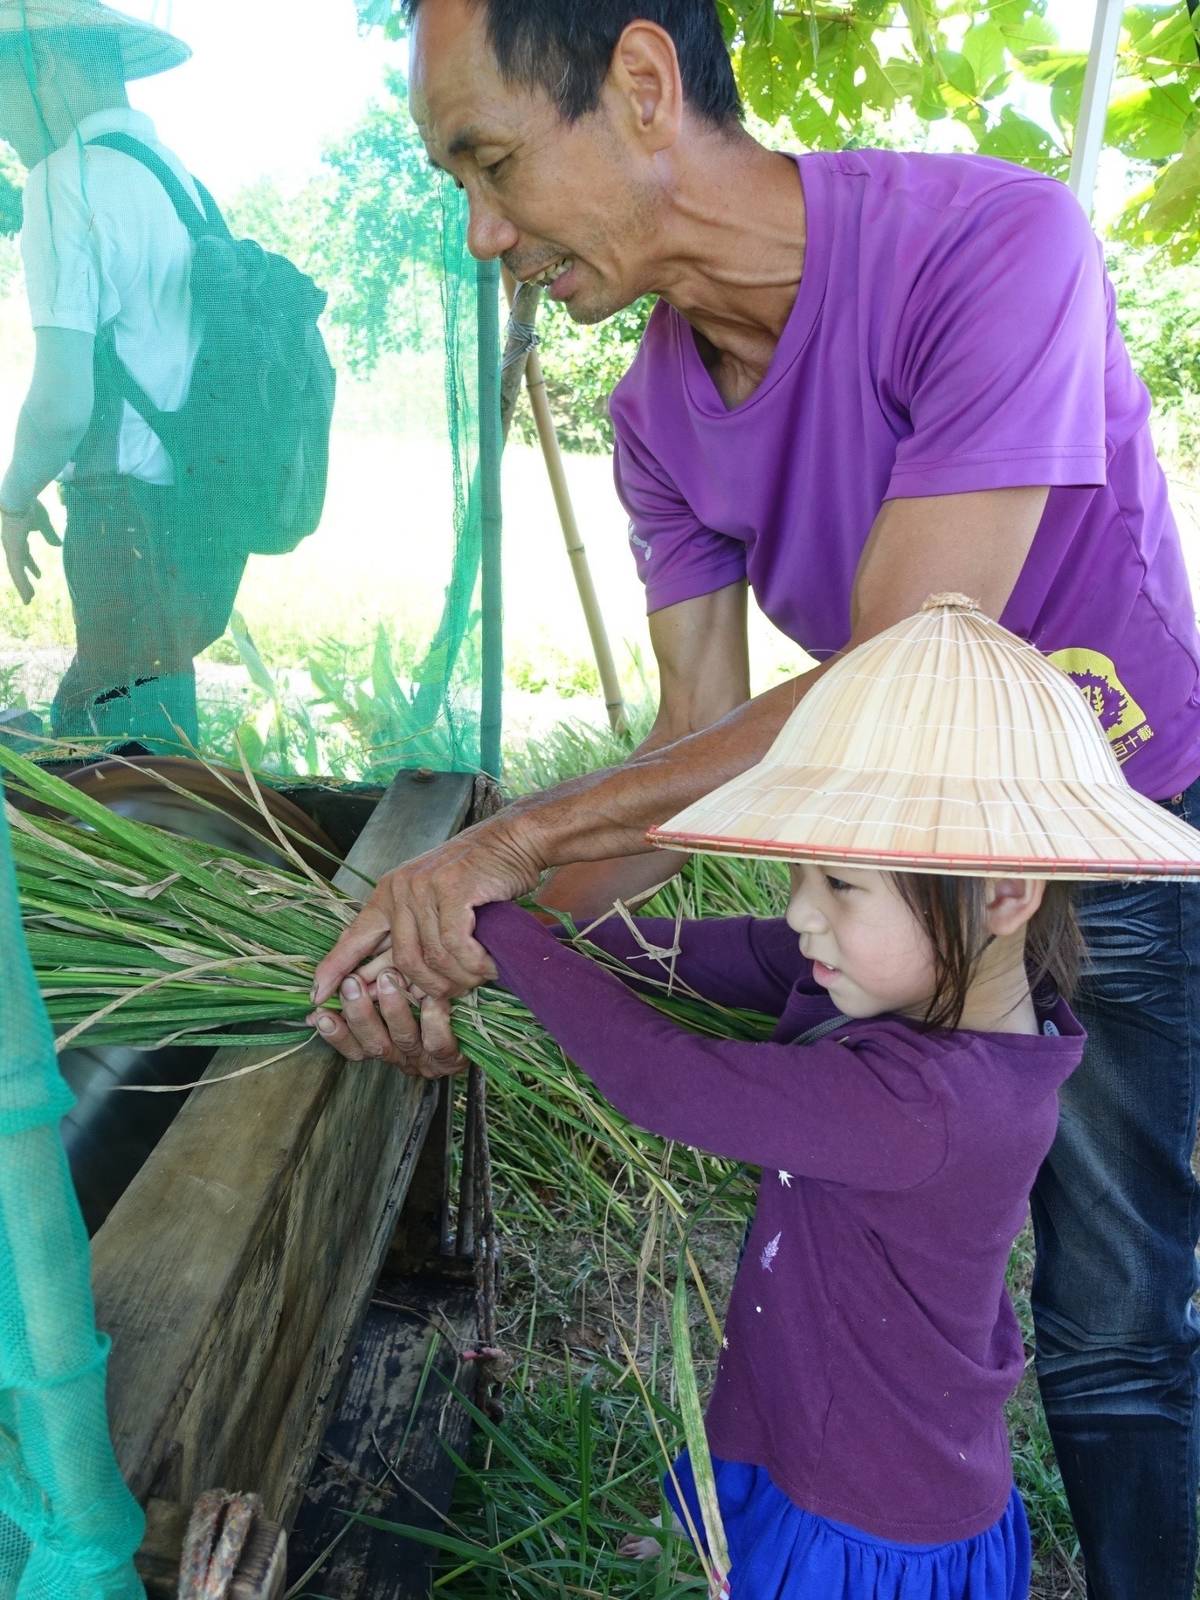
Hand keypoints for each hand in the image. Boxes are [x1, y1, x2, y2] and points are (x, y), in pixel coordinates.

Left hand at [2, 499, 60, 604]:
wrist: (19, 497)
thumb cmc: (31, 505)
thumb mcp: (43, 523)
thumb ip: (49, 535)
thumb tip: (57, 545)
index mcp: (18, 537)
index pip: (24, 555)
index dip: (31, 566)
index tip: (38, 576)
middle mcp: (12, 544)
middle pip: (19, 566)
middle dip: (25, 579)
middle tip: (31, 593)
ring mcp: (11, 548)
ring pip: (16, 572)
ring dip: (22, 586)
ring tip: (29, 600)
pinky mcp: (12, 551)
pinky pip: (16, 571)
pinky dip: (21, 584)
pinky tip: (27, 594)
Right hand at [308, 970, 469, 1077]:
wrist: (475, 995)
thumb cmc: (426, 984)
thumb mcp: (388, 979)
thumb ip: (356, 986)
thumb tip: (315, 997)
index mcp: (382, 1042)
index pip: (352, 1046)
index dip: (336, 1032)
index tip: (321, 1012)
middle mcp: (400, 1054)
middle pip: (373, 1044)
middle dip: (360, 1013)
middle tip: (352, 984)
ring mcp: (425, 1058)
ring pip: (403, 1039)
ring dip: (393, 1009)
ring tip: (390, 978)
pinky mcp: (452, 1056)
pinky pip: (438, 1043)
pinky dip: (433, 1021)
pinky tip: (432, 999)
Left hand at [312, 814, 539, 1006]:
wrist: (512, 840)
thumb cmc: (478, 876)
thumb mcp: (434, 903)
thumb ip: (412, 938)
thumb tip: (392, 984)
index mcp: (388, 893)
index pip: (354, 937)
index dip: (334, 968)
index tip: (316, 995)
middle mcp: (400, 889)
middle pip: (401, 962)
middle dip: (428, 988)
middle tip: (452, 995)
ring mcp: (424, 888)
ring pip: (432, 958)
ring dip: (459, 978)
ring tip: (477, 979)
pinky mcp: (452, 889)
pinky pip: (456, 945)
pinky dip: (473, 964)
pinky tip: (487, 966)